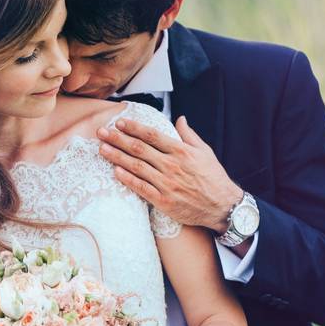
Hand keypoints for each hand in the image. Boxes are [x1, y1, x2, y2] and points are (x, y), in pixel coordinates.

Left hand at [97, 116, 242, 232]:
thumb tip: (180, 118)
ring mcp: (167, 184)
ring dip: (117, 157)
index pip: (152, 135)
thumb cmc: (214, 178)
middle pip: (139, 149)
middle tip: (101, 132)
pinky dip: (127, 179)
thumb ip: (189, 135)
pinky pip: (141, 188)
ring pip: (136, 167)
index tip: (119, 122)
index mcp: (181, 151)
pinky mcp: (164, 201)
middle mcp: (172, 165)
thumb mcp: (205, 152)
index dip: (134, 128)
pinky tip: (115, 171)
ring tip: (102, 149)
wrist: (222, 207)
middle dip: (118, 139)